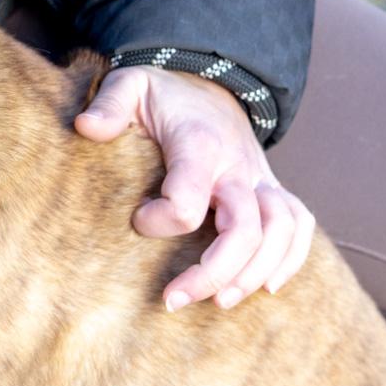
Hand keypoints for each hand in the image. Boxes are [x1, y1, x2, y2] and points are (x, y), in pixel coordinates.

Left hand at [75, 66, 313, 310]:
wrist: (209, 82)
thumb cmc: (164, 94)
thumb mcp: (131, 84)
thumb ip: (110, 105)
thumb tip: (86, 128)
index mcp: (199, 145)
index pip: (188, 200)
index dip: (160, 221)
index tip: (138, 220)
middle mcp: (237, 166)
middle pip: (244, 229)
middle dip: (213, 273)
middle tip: (173, 300)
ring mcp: (259, 179)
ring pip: (280, 232)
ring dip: (252, 273)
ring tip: (219, 302)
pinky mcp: (270, 191)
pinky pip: (298, 226)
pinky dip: (291, 258)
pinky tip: (264, 286)